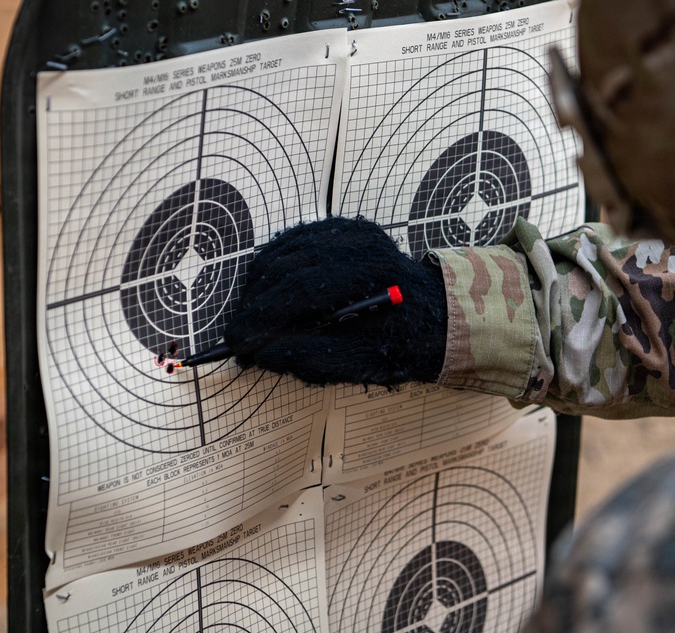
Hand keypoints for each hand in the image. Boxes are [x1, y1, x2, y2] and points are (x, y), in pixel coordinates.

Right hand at [223, 216, 446, 385]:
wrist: (436, 314)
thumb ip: (310, 358)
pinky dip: (272, 266)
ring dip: (259, 286)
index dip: (262, 318)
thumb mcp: (362, 362)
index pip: (301, 289)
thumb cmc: (404, 341)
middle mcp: (361, 242)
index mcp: (371, 273)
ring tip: (250, 320)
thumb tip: (260, 354)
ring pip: (284, 251)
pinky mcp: (344, 228)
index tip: (238, 343)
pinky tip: (264, 292)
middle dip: (256, 305)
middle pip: (287, 267)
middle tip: (238, 337)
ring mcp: (352, 230)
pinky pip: (293, 241)